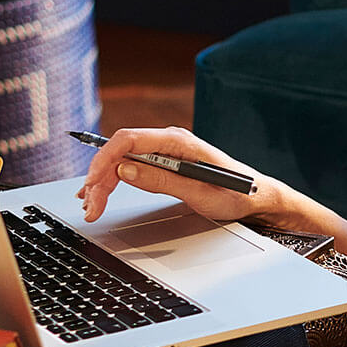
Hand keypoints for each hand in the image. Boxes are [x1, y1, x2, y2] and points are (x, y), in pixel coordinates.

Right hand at [77, 126, 273, 223]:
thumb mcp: (198, 192)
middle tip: (90, 207)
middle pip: (120, 152)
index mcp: (178, 141)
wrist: (256, 196)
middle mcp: (169, 141)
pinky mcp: (165, 162)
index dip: (104, 160)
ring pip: (122, 160)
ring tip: (90, 204)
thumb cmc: (235, 194)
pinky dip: (114, 180)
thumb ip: (162, 180)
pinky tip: (100, 192)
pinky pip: (132, 166)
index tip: (92, 183)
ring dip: (103, 181)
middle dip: (100, 178)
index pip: (128, 140)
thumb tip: (126, 169)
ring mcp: (166, 151)